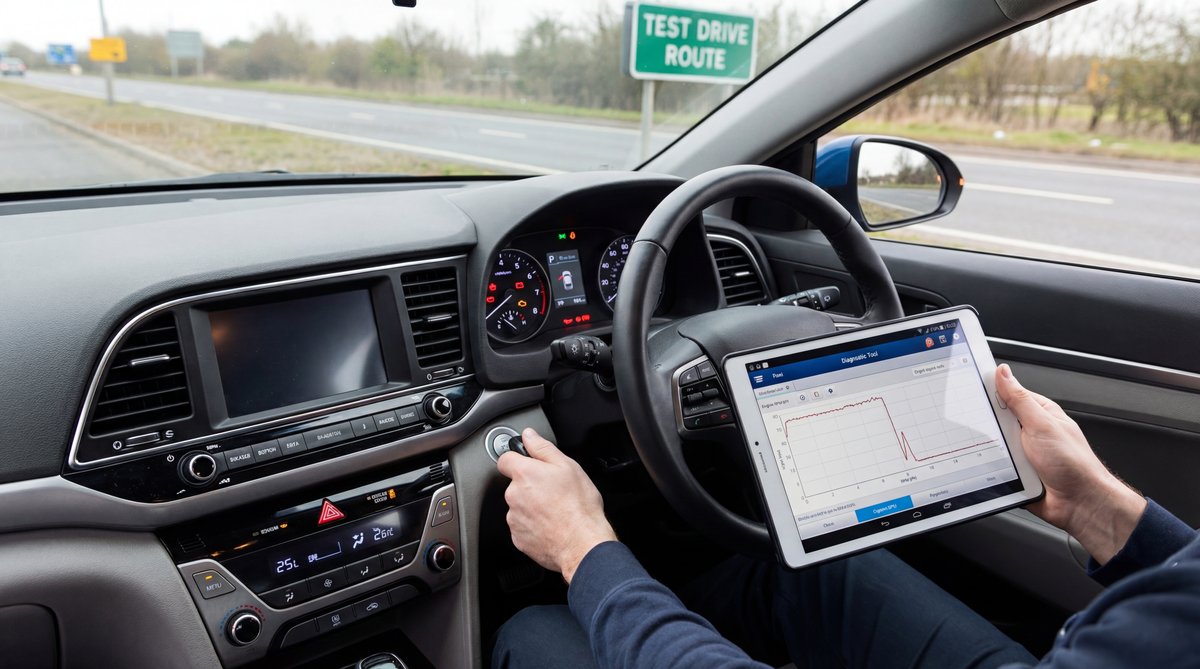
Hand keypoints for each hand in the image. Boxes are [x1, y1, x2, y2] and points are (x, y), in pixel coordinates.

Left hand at [497, 428, 616, 582]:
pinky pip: (523, 526)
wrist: (582, 544)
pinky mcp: (518, 538)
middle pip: (515, 484)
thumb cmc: (579, 506)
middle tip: (554, 491)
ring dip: (532, 506)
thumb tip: (529, 435)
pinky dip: (534, 525)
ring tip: (556, 510)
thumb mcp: (567, 466)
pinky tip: (552, 524)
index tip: (529, 464)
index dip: (518, 459)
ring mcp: (514, 519)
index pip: (505, 459)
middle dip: (531, 486)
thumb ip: (543, 448)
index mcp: (524, 474)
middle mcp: (514, 496)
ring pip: (519, 506)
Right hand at [995, 364, 1145, 563]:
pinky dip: (992, 468)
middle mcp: (1030, 432)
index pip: (1008, 394)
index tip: (970, 390)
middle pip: (996, 421)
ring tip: (999, 454)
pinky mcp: (1015, 473)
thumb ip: (1019, 399)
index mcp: (1039, 413)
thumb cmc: (1073, 464)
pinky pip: (994, 466)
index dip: (990, 391)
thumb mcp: (1042, 424)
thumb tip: (1003, 373)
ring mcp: (1022, 453)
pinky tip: (995, 470)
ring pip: (993, 445)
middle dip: (988, 426)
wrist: (1080, 504)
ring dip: (991, 450)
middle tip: (988, 429)